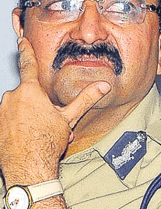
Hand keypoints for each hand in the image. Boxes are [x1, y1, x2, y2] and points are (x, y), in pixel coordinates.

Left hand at [0, 38, 109, 185]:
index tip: (21, 40)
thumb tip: (103, 87)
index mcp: (30, 92)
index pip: (28, 65)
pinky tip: (28, 140)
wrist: (28, 168)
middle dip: (39, 106)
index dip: (26, 51)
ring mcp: (0, 112)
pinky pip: (8, 121)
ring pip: (17, 109)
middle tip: (51, 122)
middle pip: (27, 95)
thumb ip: (85, 99)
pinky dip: (17, 127)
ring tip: (42, 134)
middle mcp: (11, 98)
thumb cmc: (46, 143)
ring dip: (29, 118)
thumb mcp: (69, 119)